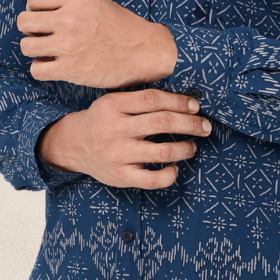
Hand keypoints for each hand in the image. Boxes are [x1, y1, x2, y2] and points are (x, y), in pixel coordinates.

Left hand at [17, 0, 177, 87]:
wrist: (145, 51)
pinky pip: (36, 70)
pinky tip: (55, 66)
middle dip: (31, 30)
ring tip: (49, 52)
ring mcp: (68, 45)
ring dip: (35, 50)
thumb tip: (37, 11)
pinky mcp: (70, 69)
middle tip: (44, 36)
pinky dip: (42, 69)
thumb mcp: (95, 2)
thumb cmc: (122, 27)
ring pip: (26, 47)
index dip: (34, 9)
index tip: (43, 18)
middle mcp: (69, 19)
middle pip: (23, 22)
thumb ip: (68, 3)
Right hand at [37, 89, 209, 188]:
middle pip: (162, 123)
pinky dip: (169, 175)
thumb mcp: (113, 101)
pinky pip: (152, 180)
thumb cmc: (103, 120)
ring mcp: (118, 155)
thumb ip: (141, 99)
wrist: (74, 145)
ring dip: (185, 148)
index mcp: (113, 106)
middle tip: (204, 126)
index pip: (153, 99)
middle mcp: (115, 129)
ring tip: (192, 146)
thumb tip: (183, 100)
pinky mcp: (120, 176)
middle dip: (190, 124)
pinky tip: (174, 167)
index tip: (195, 106)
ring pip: (162, 152)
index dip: (179, 102)